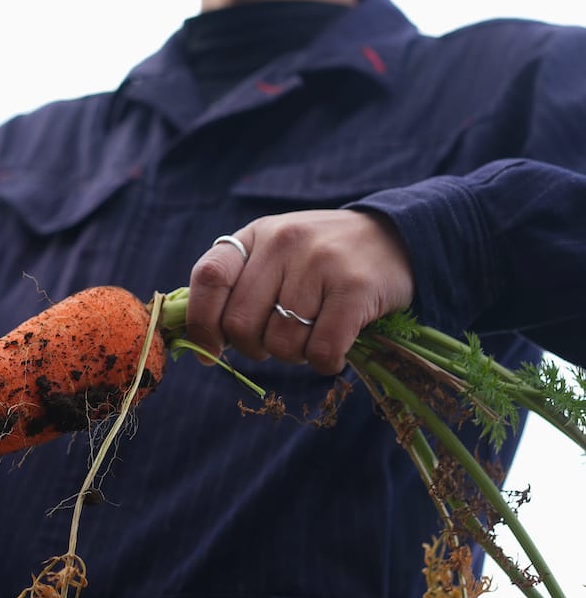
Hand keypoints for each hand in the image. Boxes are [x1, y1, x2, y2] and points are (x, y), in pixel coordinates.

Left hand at [186, 209, 414, 374]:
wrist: (395, 237)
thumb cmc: (321, 258)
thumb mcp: (274, 254)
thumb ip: (237, 288)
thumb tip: (201, 347)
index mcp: (256, 234)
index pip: (209, 278)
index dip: (201, 322)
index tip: (209, 350)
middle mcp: (284, 242)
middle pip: (241, 325)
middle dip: (256, 348)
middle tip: (280, 339)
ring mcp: (320, 262)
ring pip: (281, 345)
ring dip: (295, 356)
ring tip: (314, 333)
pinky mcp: (355, 287)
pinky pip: (322, 352)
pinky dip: (327, 363)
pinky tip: (338, 346)